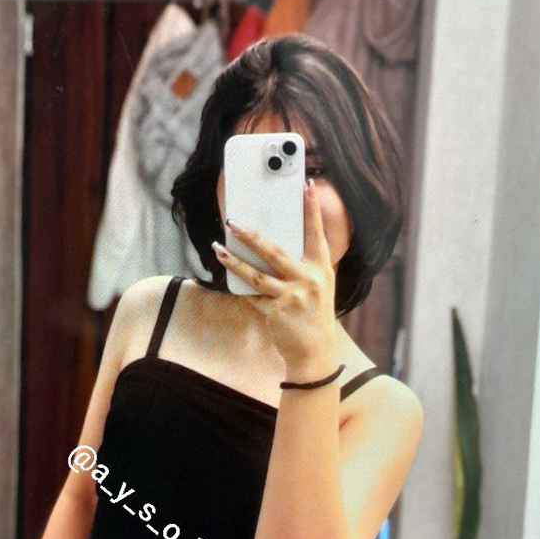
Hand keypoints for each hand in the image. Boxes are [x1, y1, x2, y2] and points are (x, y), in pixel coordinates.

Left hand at [211, 178, 338, 378]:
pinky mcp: (276, 311)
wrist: (315, 351)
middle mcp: (309, 280)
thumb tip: (270, 244)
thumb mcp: (317, 286)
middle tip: (233, 222)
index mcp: (322, 269)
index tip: (306, 186)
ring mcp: (292, 296)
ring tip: (217, 248)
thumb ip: (301, 266)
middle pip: (275, 252)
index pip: (316, 234)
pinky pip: (253, 295)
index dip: (312, 210)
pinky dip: (241, 287)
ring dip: (234, 261)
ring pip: (256, 274)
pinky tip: (228, 275)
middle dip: (252, 236)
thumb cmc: (313, 313)